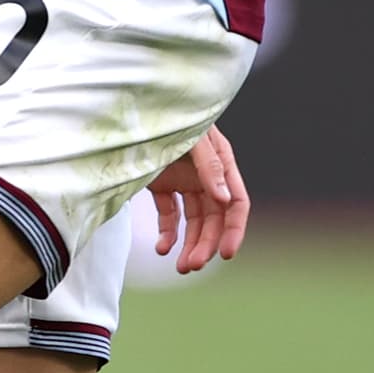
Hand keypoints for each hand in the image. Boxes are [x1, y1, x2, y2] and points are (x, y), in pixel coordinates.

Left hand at [143, 127, 251, 272]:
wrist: (136, 106)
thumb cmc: (170, 115)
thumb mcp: (194, 138)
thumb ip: (209, 166)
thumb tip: (225, 200)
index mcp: (223, 164)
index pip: (237, 203)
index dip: (234, 230)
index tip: (226, 254)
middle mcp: (207, 176)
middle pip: (214, 219)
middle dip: (205, 244)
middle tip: (191, 266)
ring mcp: (184, 181)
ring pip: (193, 222)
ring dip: (189, 245)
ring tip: (181, 267)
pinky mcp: (163, 185)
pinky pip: (170, 215)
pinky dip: (167, 234)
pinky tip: (162, 248)